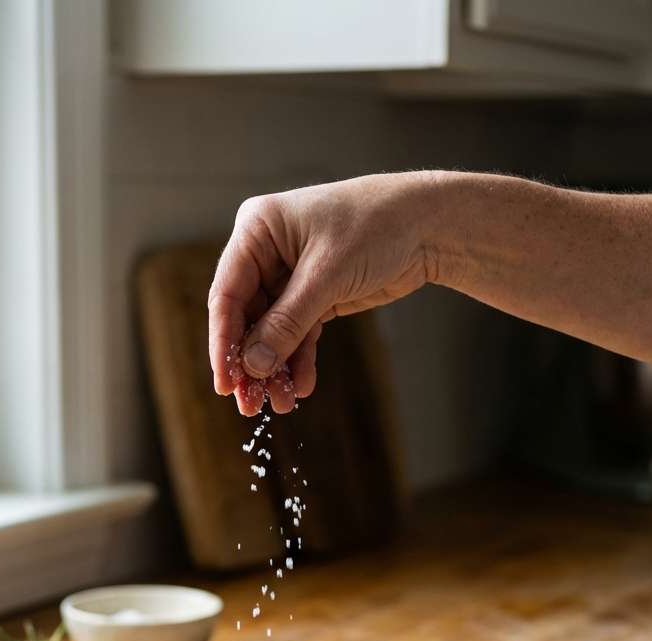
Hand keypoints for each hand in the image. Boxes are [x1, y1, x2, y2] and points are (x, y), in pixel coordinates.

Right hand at [208, 173, 436, 414]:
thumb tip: (253, 366)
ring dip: (276, 369)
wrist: (427, 224)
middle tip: (249, 405)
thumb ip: (287, 322)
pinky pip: (298, 334)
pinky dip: (300, 360)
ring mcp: (289, 275)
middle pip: (246, 319)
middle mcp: (266, 252)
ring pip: (272, 332)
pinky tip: (302, 387)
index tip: (225, 384)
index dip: (224, 343)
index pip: (227, 295)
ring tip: (280, 405)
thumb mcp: (326, 276)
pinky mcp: (314, 295)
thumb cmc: (376, 226)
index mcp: (257, 229)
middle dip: (251, 364)